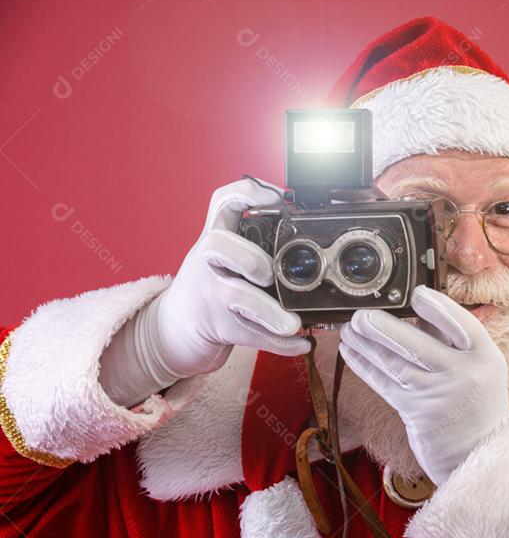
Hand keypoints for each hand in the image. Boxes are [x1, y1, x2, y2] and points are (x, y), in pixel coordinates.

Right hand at [146, 178, 311, 378]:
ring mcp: (211, 297)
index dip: (245, 194)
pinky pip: (252, 335)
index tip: (275, 198)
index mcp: (214, 239)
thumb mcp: (220, 254)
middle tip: (270, 274)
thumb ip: (250, 239)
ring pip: (236, 297)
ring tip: (293, 323)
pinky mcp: (219, 327)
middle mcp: (208, 263)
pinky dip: (279, 343)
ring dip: (267, 311)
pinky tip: (301, 344)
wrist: (174, 328)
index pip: (220, 203)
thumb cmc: (210, 284)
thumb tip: (304, 226)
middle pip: (218, 246)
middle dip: (249, 257)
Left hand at [338, 285, 508, 484]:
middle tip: (361, 315)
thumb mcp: (477, 365)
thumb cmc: (476, 399)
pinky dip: (365, 366)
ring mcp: (438, 395)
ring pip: (396, 365)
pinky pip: (385, 384)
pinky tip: (349, 352)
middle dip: (385, 329)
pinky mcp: (416, 413)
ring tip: (348, 329)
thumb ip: (450, 338)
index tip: (415, 293)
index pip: (462, 325)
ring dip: (367, 345)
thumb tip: (417, 306)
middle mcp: (464, 375)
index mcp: (486, 356)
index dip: (438, 307)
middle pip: (419, 346)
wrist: (478, 450)